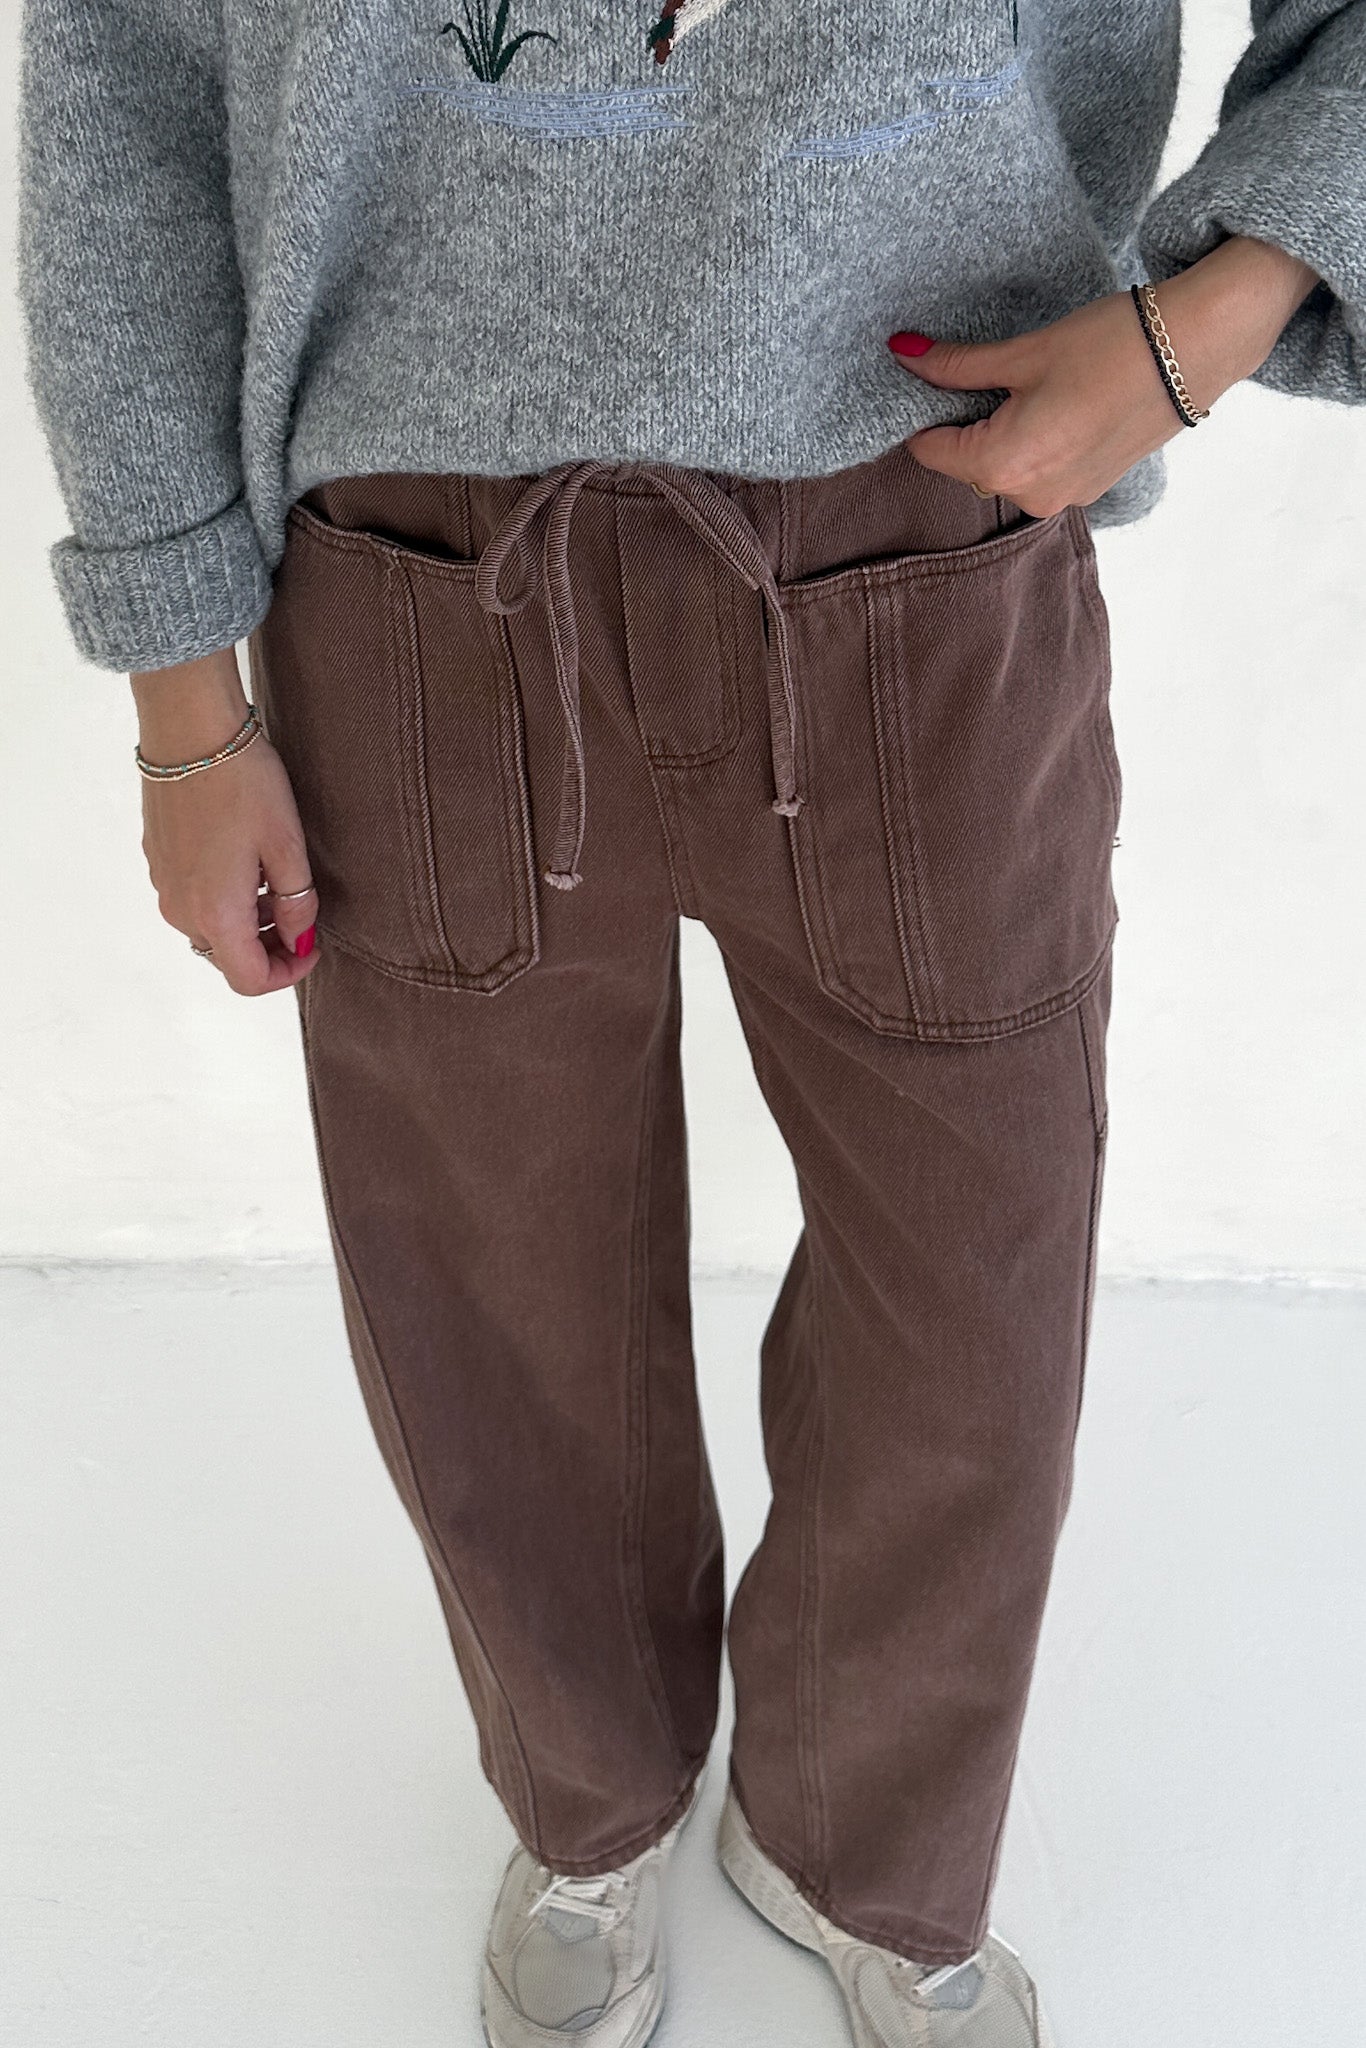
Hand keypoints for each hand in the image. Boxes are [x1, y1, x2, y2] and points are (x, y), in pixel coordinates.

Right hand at [132, 647, 320, 995]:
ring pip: (210, 928)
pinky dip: (224, 898)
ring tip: (277, 883)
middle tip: (301, 917)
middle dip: (268, 949)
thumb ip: (296, 903)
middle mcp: (181, 909)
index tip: (312, 948)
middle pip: (227, 957)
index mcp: (216, 914)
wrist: (190, 731)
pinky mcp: (158, 860)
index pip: (249, 980)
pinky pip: (194, 899)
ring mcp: (164, 885)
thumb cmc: (243, 784)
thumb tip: (300, 937)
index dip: (287, 975)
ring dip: (246, 922)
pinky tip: (247, 861)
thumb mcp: (287, 845)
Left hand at [890, 235, 1320, 515]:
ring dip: (1002, 434)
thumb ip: (956, 365)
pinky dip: (1035, 444)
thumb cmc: (1111, 344)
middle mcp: (1030, 498)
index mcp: (1005, 466)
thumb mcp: (1025, 352)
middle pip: (967, 464)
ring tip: (1033, 385)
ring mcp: (1063, 500)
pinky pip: (1039, 473)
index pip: (931, 452)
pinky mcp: (1089, 490)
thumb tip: (900, 352)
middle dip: (967, 424)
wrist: (1196, 348)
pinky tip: (1060, 403)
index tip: (933, 379)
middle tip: (991, 373)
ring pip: (1004, 470)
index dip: (924, 413)